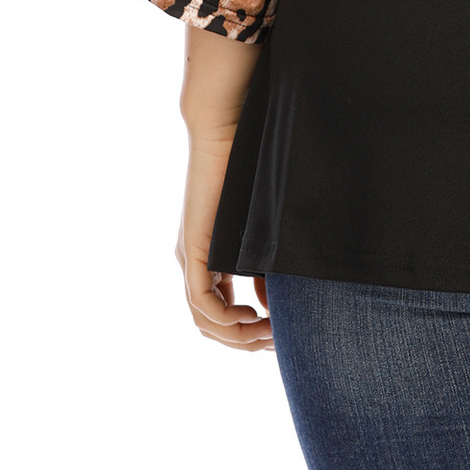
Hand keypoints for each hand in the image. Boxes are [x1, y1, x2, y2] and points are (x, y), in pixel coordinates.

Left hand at [177, 121, 273, 351]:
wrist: (223, 127)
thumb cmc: (247, 162)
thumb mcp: (262, 223)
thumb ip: (267, 260)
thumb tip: (276, 300)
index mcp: (209, 257)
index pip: (220, 311)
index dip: (247, 331)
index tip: (278, 333)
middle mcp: (194, 262)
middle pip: (210, 325)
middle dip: (244, 340)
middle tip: (275, 342)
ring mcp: (191, 257)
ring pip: (204, 320)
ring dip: (238, 335)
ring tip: (269, 335)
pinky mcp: (195, 248)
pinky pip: (202, 301)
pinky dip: (227, 318)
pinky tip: (254, 315)